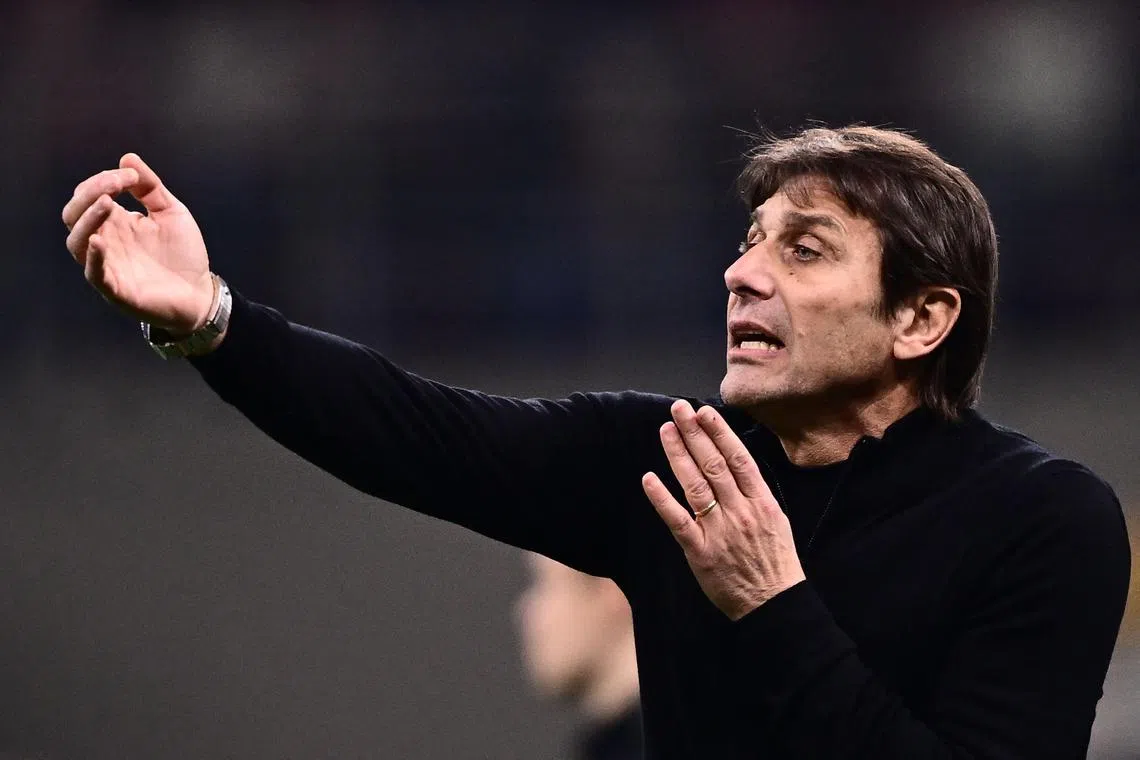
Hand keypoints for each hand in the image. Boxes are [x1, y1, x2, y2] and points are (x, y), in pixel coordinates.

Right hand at [62, 153, 213, 334]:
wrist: (200, 293)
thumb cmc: (183, 254)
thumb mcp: (171, 212)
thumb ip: (151, 188)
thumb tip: (128, 157)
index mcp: (115, 222)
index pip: (89, 195)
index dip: (103, 180)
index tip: (131, 176)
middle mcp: (105, 241)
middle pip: (73, 215)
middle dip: (90, 194)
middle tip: (115, 184)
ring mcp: (108, 265)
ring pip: (76, 242)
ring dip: (88, 219)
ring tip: (107, 203)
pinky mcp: (117, 290)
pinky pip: (94, 274)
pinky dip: (93, 257)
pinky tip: (99, 241)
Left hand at [642, 400, 805, 620]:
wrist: (774, 604)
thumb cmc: (775, 564)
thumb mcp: (777, 521)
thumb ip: (755, 495)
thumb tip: (736, 465)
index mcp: (761, 503)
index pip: (739, 458)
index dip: (720, 432)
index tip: (705, 412)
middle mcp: (740, 512)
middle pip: (714, 464)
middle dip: (695, 433)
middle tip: (679, 409)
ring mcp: (719, 531)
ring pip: (695, 485)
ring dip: (678, 455)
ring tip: (666, 431)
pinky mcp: (700, 552)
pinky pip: (678, 521)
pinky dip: (662, 499)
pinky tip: (649, 478)